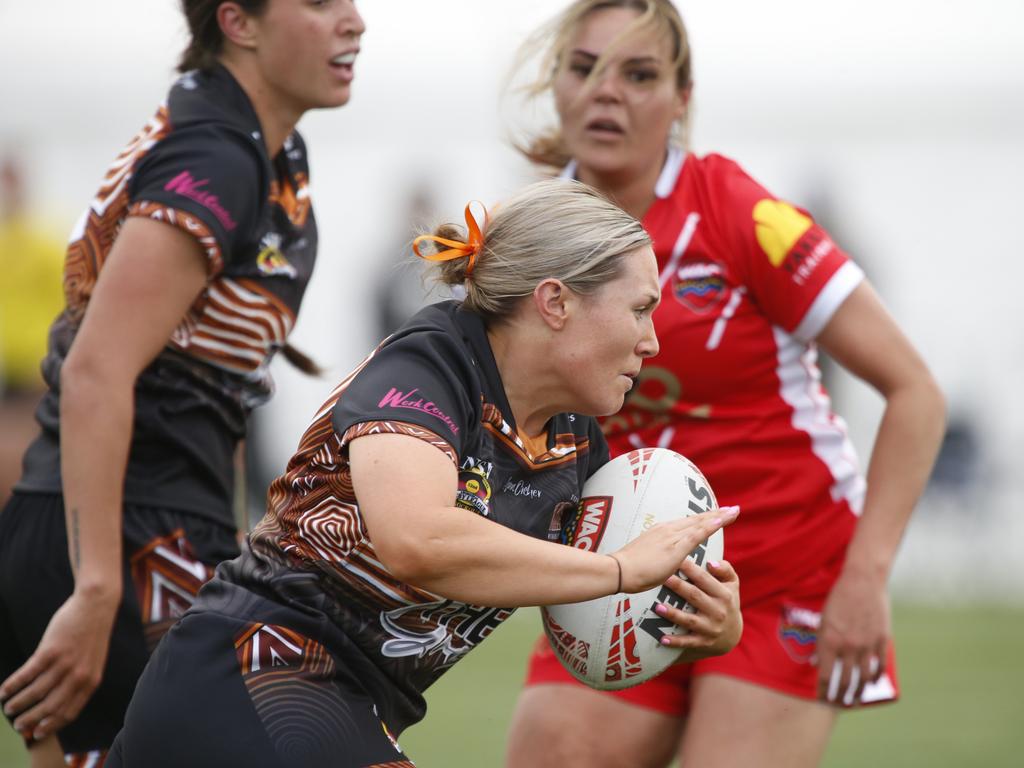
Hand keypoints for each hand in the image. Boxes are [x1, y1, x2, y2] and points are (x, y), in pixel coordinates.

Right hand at [0, 590, 118, 740]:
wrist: (96, 605)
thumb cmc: (92, 634)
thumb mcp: (92, 662)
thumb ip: (79, 681)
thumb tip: (57, 700)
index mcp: (91, 682)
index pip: (69, 712)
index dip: (52, 725)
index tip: (38, 733)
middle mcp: (78, 677)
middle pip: (50, 708)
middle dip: (31, 720)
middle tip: (18, 724)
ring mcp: (64, 664)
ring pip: (35, 693)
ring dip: (18, 703)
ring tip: (8, 707)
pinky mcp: (50, 651)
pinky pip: (26, 675)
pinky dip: (12, 685)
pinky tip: (3, 691)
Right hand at [611, 506, 738, 593]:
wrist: (619, 571)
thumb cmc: (628, 569)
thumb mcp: (645, 558)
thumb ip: (656, 556)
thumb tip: (661, 560)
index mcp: (661, 532)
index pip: (688, 523)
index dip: (704, 518)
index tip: (717, 515)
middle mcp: (668, 529)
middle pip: (697, 519)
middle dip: (716, 513)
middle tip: (732, 509)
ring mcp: (672, 536)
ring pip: (700, 523)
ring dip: (719, 517)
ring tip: (734, 511)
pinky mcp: (675, 546)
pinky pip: (697, 534)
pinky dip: (711, 526)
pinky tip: (722, 521)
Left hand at [658, 558, 741, 660]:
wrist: (732, 633)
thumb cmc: (727, 600)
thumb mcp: (732, 584)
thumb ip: (725, 569)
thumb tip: (710, 562)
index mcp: (724, 594)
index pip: (705, 579)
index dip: (690, 569)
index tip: (676, 559)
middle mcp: (718, 611)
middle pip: (694, 596)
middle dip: (678, 586)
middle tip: (662, 577)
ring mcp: (711, 628)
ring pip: (689, 620)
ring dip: (673, 614)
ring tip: (658, 607)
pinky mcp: (704, 642)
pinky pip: (688, 642)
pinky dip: (676, 641)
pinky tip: (662, 639)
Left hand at [815, 567, 890, 705]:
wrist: (862, 581)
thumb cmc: (838, 599)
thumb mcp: (823, 620)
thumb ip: (821, 644)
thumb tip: (817, 663)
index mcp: (829, 641)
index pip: (825, 676)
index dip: (824, 691)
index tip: (823, 700)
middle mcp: (848, 646)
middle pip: (845, 682)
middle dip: (841, 697)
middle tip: (839, 705)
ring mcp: (866, 644)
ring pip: (864, 678)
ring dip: (859, 692)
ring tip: (855, 699)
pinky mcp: (882, 640)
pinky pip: (879, 666)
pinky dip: (876, 677)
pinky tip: (872, 682)